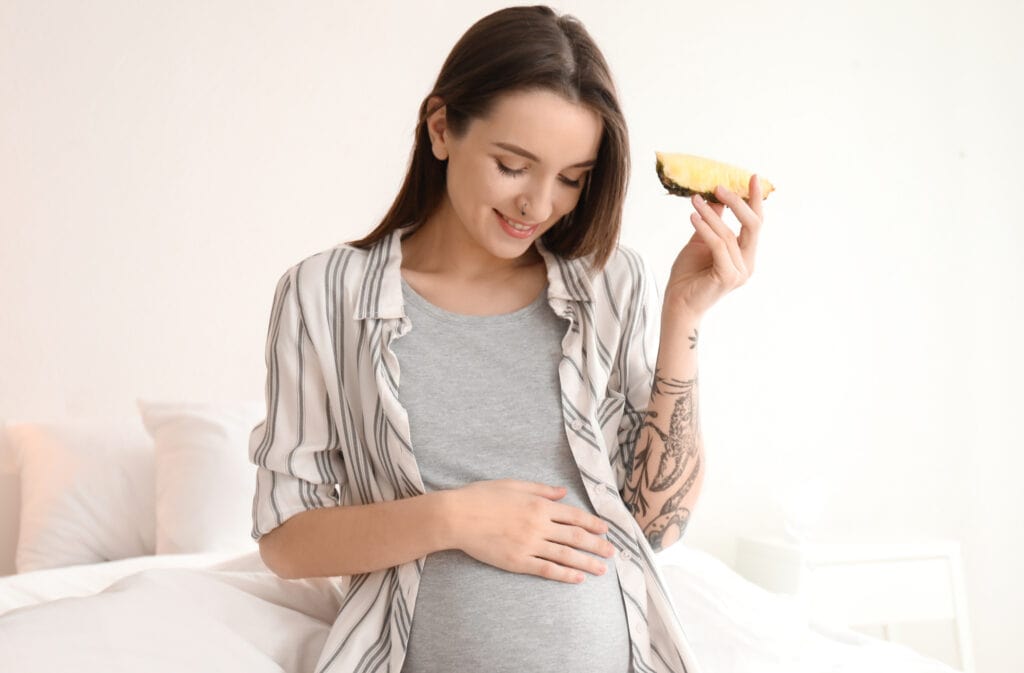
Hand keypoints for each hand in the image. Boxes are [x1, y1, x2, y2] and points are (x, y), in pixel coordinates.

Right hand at [450, 479, 614, 583]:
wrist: (457, 517)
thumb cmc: (482, 496)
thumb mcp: (514, 484)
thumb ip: (541, 489)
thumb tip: (563, 492)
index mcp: (539, 505)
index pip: (573, 516)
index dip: (592, 523)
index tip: (606, 530)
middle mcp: (538, 525)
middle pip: (575, 537)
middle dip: (596, 545)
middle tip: (612, 552)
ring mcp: (529, 545)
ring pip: (565, 556)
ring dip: (586, 563)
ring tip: (601, 569)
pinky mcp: (517, 561)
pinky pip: (546, 569)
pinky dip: (564, 574)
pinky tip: (577, 578)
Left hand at [665, 174, 764, 318]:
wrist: (677, 304)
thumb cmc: (688, 275)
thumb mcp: (701, 241)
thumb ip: (713, 222)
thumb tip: (716, 196)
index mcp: (745, 254)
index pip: (755, 223)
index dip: (755, 200)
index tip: (751, 177)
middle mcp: (748, 263)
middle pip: (753, 225)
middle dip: (737, 202)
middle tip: (719, 186)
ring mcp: (740, 272)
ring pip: (729, 234)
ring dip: (710, 214)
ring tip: (694, 201)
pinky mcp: (729, 277)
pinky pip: (718, 245)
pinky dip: (705, 228)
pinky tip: (693, 216)